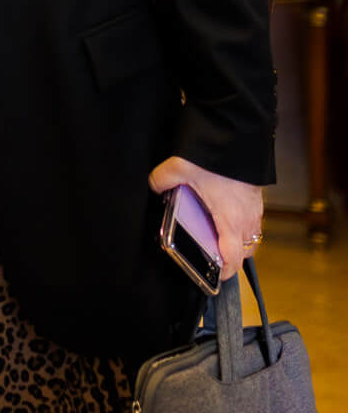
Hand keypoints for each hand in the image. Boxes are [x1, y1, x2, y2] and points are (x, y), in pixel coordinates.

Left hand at [149, 156, 264, 278]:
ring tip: (217, 238)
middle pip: (246, 250)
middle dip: (231, 257)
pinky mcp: (257, 198)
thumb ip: (161, 181)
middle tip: (213, 257)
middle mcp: (247, 219)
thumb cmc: (214, 157)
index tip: (215, 278)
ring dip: (237, 241)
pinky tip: (223, 215)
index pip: (233, 258)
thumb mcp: (178, 168)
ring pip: (251, 236)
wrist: (240, 135)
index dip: (224, 272)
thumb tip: (154, 187)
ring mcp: (256, 209)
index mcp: (230, 220)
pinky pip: (252, 221)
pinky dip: (241, 225)